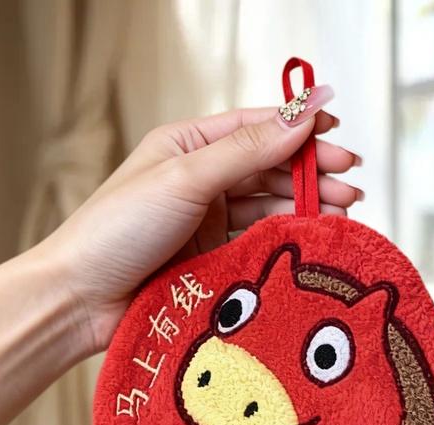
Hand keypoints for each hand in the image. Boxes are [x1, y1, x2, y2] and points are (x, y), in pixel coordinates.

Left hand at [41, 90, 359, 352]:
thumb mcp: (185, 178)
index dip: (298, 127)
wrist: (82, 299)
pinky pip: (261, 241)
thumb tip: (300, 117)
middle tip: (351, 182)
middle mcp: (203, 180)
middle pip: (271, 168)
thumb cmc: (117, 229)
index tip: (337, 130)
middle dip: (312, 173)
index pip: (256, 128)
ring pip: (271, 206)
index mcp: (189, 146)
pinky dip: (288, 237)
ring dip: (307, 206)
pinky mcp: (215, 259)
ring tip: (344, 211)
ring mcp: (210, 222)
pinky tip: (313, 237)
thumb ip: (246, 151)